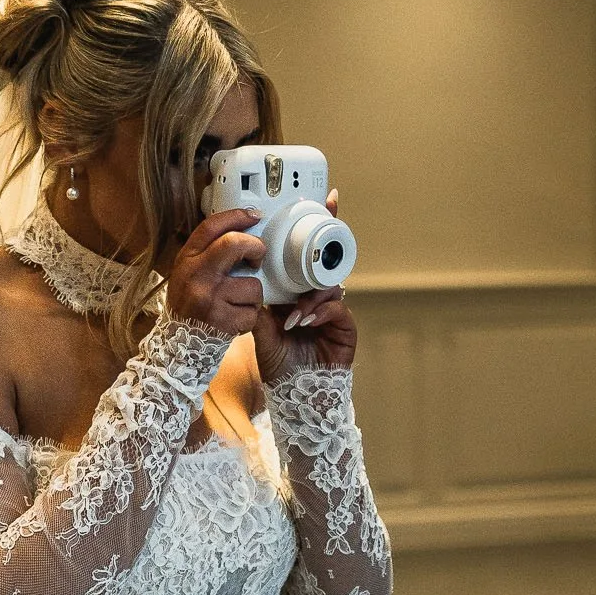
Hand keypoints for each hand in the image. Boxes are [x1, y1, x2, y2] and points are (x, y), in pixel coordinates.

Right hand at [166, 206, 265, 334]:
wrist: (176, 343)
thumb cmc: (188, 304)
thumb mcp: (188, 271)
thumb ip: (208, 252)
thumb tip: (241, 229)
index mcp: (187, 259)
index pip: (211, 227)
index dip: (236, 216)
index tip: (254, 216)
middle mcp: (196, 275)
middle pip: (234, 244)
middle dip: (256, 248)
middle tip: (257, 258)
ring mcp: (210, 299)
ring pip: (253, 285)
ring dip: (254, 296)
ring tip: (239, 302)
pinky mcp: (223, 321)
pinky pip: (253, 313)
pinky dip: (250, 317)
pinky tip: (236, 319)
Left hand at [252, 192, 356, 378]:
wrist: (293, 393)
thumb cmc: (278, 360)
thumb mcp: (261, 327)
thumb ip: (260, 301)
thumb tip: (251, 276)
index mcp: (298, 292)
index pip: (306, 258)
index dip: (319, 229)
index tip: (326, 200)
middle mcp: (317, 297)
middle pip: (326, 265)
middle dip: (325, 248)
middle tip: (322, 231)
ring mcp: (333, 311)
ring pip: (330, 285)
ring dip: (311, 293)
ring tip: (295, 310)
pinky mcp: (344, 327)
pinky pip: (337, 308)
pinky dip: (319, 311)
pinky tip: (304, 321)